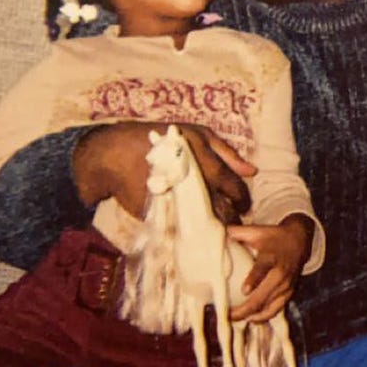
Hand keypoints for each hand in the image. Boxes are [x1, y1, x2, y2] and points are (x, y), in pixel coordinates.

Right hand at [75, 122, 254, 220]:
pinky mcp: (161, 218)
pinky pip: (185, 230)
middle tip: (232, 216)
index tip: (244, 203)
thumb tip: (252, 171)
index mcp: (205, 165)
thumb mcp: (197, 135)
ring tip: (212, 221)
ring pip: (206, 223)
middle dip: (230, 215)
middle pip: (223, 210)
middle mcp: (193, 187)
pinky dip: (192, 230)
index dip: (242, 198)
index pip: (234, 189)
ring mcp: (177, 205)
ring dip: (212, 224)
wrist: (114, 156)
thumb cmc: (160, 140)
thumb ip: (227, 154)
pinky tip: (193, 226)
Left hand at [227, 214, 312, 321]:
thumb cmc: (272, 237)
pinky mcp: (289, 293)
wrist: (298, 241)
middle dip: (246, 308)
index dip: (254, 279)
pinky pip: (276, 310)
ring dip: (252, 315)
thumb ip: (237, 233)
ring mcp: (286, 286)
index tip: (244, 290)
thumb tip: (215, 233)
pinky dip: (263, 317)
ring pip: (269, 306)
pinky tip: (251, 320)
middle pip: (264, 295)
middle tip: (228, 314)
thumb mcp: (257, 231)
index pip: (263, 268)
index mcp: (271, 256)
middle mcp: (280, 273)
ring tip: (235, 319)